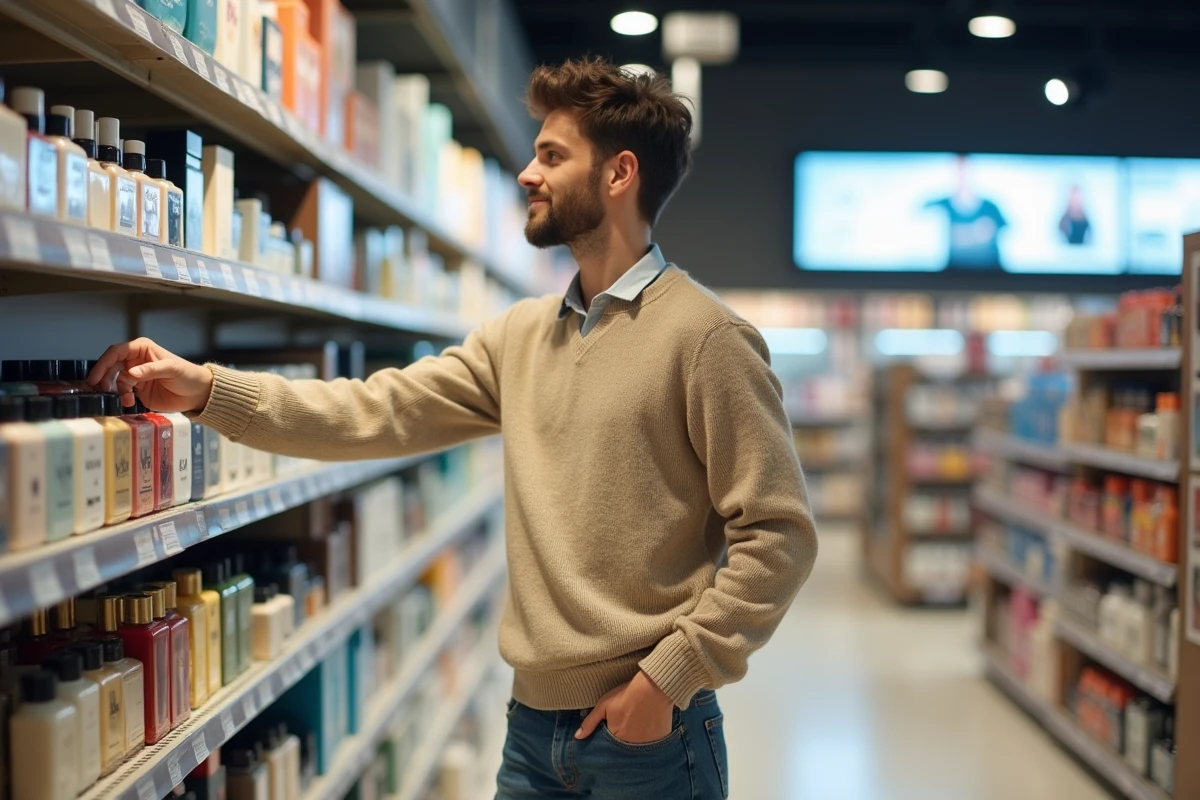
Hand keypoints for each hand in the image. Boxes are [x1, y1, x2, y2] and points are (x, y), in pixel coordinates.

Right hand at [88, 337, 214, 412]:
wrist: (198, 394)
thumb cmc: (188, 375)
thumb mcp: (172, 369)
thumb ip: (151, 370)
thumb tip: (130, 373)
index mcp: (142, 349)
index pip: (117, 352)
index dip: (104, 363)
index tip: (95, 376)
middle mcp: (135, 361)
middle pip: (111, 367)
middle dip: (104, 378)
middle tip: (101, 390)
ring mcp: (136, 376)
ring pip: (115, 381)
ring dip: (115, 390)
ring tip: (125, 399)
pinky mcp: (138, 391)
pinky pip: (122, 393)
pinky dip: (121, 398)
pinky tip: (129, 403)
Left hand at [575, 671, 673, 743]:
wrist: (654, 687)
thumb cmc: (627, 694)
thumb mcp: (604, 705)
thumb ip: (590, 722)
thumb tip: (578, 737)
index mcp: (617, 739)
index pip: (609, 747)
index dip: (609, 737)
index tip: (612, 726)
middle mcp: (633, 746)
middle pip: (624, 748)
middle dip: (622, 739)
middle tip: (626, 722)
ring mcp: (648, 745)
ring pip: (638, 747)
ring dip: (636, 739)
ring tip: (637, 723)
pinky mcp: (661, 740)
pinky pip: (652, 744)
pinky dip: (649, 738)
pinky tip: (648, 724)